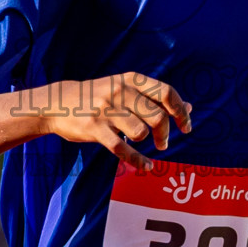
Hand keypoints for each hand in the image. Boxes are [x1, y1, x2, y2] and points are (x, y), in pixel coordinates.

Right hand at [40, 72, 191, 169]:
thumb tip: (189, 107)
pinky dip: (137, 161)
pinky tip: (145, 166)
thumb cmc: (99, 96)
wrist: (58, 102)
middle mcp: (120, 92)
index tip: (186, 127)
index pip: (166, 93)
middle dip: (164, 133)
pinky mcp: (95, 129)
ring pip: (140, 132)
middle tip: (162, 142)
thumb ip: (155, 97)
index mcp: (131, 80)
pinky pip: (122, 149)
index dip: (180, 111)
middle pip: (157, 116)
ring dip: (146, 142)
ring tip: (142, 143)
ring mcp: (106, 110)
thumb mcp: (126, 88)